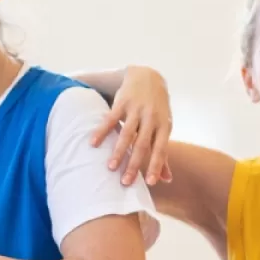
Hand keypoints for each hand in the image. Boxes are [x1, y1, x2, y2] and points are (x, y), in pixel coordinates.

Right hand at [90, 65, 172, 185]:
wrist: (148, 77)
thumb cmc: (157, 109)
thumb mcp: (164, 127)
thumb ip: (163, 153)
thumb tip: (166, 180)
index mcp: (164, 126)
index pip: (161, 149)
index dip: (156, 166)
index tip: (151, 183)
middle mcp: (151, 118)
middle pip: (142, 144)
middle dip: (134, 164)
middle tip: (126, 182)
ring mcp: (136, 110)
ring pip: (127, 134)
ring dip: (118, 151)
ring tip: (111, 167)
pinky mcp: (122, 102)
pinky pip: (110, 119)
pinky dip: (101, 132)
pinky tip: (93, 143)